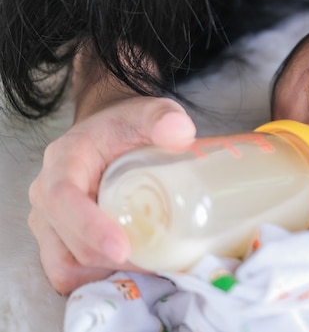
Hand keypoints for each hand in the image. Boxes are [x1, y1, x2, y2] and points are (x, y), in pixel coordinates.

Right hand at [28, 95, 195, 293]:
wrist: (110, 133)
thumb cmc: (126, 126)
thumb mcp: (147, 113)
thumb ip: (163, 117)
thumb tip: (181, 132)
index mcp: (64, 161)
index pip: (64, 199)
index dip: (90, 227)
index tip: (123, 247)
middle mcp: (46, 194)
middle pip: (69, 243)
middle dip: (112, 259)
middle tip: (158, 260)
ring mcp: (49, 221)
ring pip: (66, 265)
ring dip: (106, 272)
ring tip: (148, 262)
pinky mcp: (59, 239)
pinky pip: (70, 271)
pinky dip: (100, 276)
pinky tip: (133, 264)